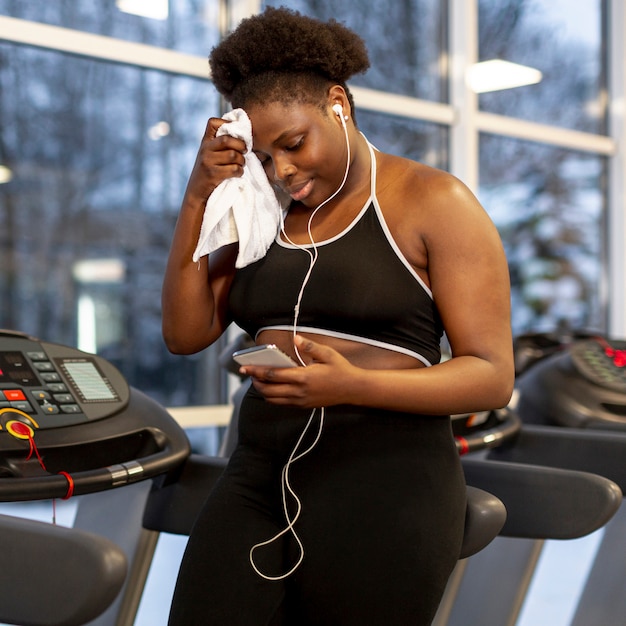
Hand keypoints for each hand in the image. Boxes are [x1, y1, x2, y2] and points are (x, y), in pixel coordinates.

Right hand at [184, 117, 246, 205]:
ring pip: (233, 155)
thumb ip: (220, 145)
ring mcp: (207, 161)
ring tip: (241, 164)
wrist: (196, 194)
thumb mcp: (210, 156)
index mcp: (205, 142)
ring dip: (242, 161)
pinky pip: (234, 169)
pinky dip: (240, 172)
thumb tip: (243, 136)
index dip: (227, 123)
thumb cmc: (208, 173)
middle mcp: (204, 149)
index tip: (236, 134)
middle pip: (227, 139)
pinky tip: (238, 174)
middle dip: (241, 145)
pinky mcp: (212, 174)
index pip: (213, 122)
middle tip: (245, 151)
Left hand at [240, 336, 357, 407]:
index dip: (256, 371)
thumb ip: (310, 346)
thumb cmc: (341, 369)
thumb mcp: (328, 354)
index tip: (245, 368)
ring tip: (259, 380)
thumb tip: (295, 338)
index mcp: (303, 377)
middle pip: (268, 390)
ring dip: (263, 390)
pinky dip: (272, 396)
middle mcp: (299, 392)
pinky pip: (282, 403)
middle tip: (249, 373)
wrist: (353, 390)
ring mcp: (300, 401)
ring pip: (273, 399)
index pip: (273, 375)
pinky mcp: (303, 406)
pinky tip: (272, 387)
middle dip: (255, 382)